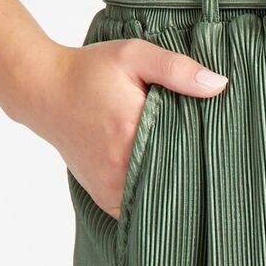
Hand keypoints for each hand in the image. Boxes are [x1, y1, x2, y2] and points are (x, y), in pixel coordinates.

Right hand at [12, 38, 228, 219]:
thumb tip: (219, 86)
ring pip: (159, 200)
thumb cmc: (90, 70)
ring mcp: (111, 189)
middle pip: (176, 182)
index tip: (220, 149)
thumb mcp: (134, 55)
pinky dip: (154, 199)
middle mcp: (120, 168)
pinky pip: (140, 209)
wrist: (44, 92)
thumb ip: (177, 69)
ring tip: (190, 172)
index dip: (207, 154)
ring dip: (175, 190)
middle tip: (212, 164)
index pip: (188, 156)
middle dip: (195, 175)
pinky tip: (165, 183)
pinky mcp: (105, 199)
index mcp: (133, 133)